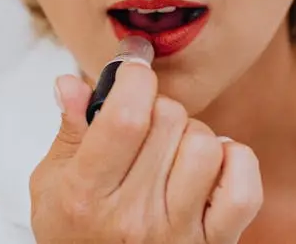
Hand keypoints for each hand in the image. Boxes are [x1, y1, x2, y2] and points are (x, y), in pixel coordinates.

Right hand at [29, 62, 263, 242]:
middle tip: (143, 125)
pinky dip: (234, 162)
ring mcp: (178, 234)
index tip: (132, 68)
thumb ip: (69, 131)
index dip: (134, 78)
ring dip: (190, 134)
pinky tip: (211, 166)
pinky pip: (244, 186)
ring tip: (171, 152)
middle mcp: (134, 217)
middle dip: (156, 106)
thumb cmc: (75, 232)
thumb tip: (72, 83)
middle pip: (168, 118)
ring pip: (205, 143)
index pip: (125, 117)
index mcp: (87, 196)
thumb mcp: (51, 184)